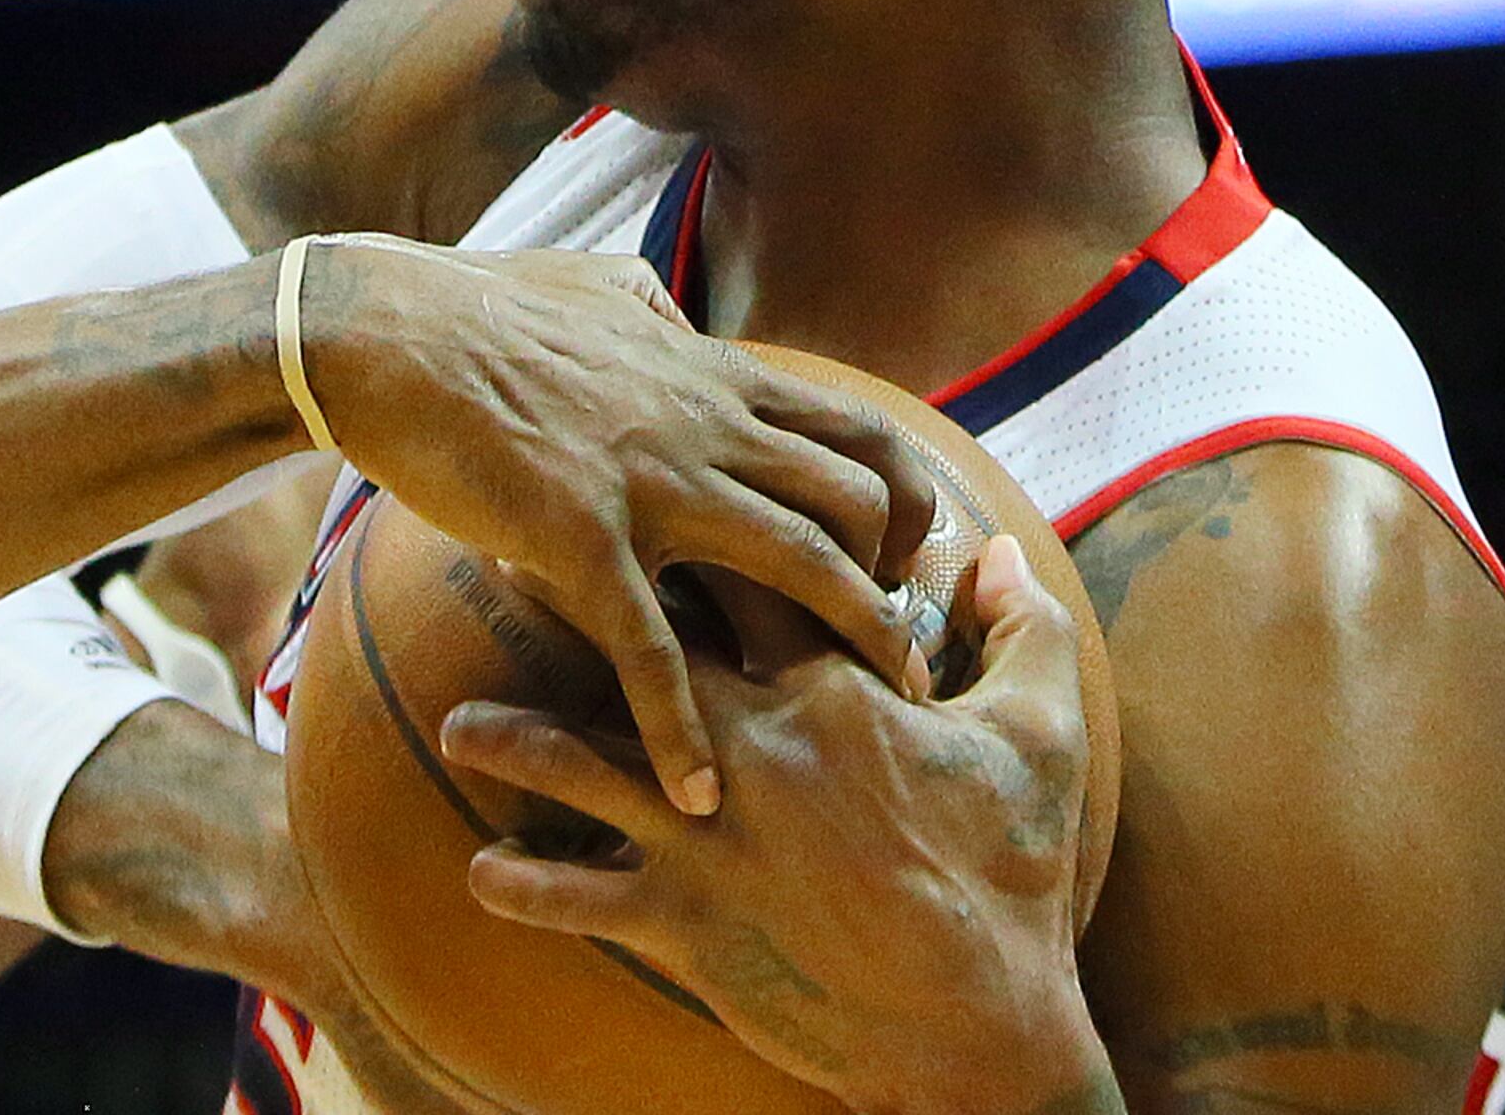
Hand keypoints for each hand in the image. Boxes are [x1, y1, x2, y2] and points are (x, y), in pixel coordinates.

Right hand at [292, 236, 945, 816]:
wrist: (381, 334)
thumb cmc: (479, 309)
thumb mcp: (597, 289)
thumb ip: (653, 311)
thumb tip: (669, 312)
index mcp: (714, 376)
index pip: (859, 431)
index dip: (906, 497)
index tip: (909, 558)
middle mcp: (706, 425)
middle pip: (856, 501)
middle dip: (898, 585)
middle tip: (907, 656)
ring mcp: (651, 482)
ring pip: (797, 563)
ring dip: (847, 645)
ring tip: (874, 718)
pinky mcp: (580, 538)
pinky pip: (651, 650)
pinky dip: (682, 732)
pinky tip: (698, 796)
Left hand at [442, 536, 1114, 1114]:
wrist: (980, 1018)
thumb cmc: (1015, 873)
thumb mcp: (1044, 734)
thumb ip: (1022, 626)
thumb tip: (995, 550)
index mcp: (835, 691)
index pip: (755, 578)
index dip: (697, 528)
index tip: (643, 485)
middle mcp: (755, 748)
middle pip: (641, 647)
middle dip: (572, 597)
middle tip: (508, 552)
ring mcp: (710, 837)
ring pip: (583, 768)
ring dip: (516, 744)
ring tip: (460, 724)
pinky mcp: (685, 924)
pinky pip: (578, 901)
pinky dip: (524, 887)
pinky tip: (481, 871)